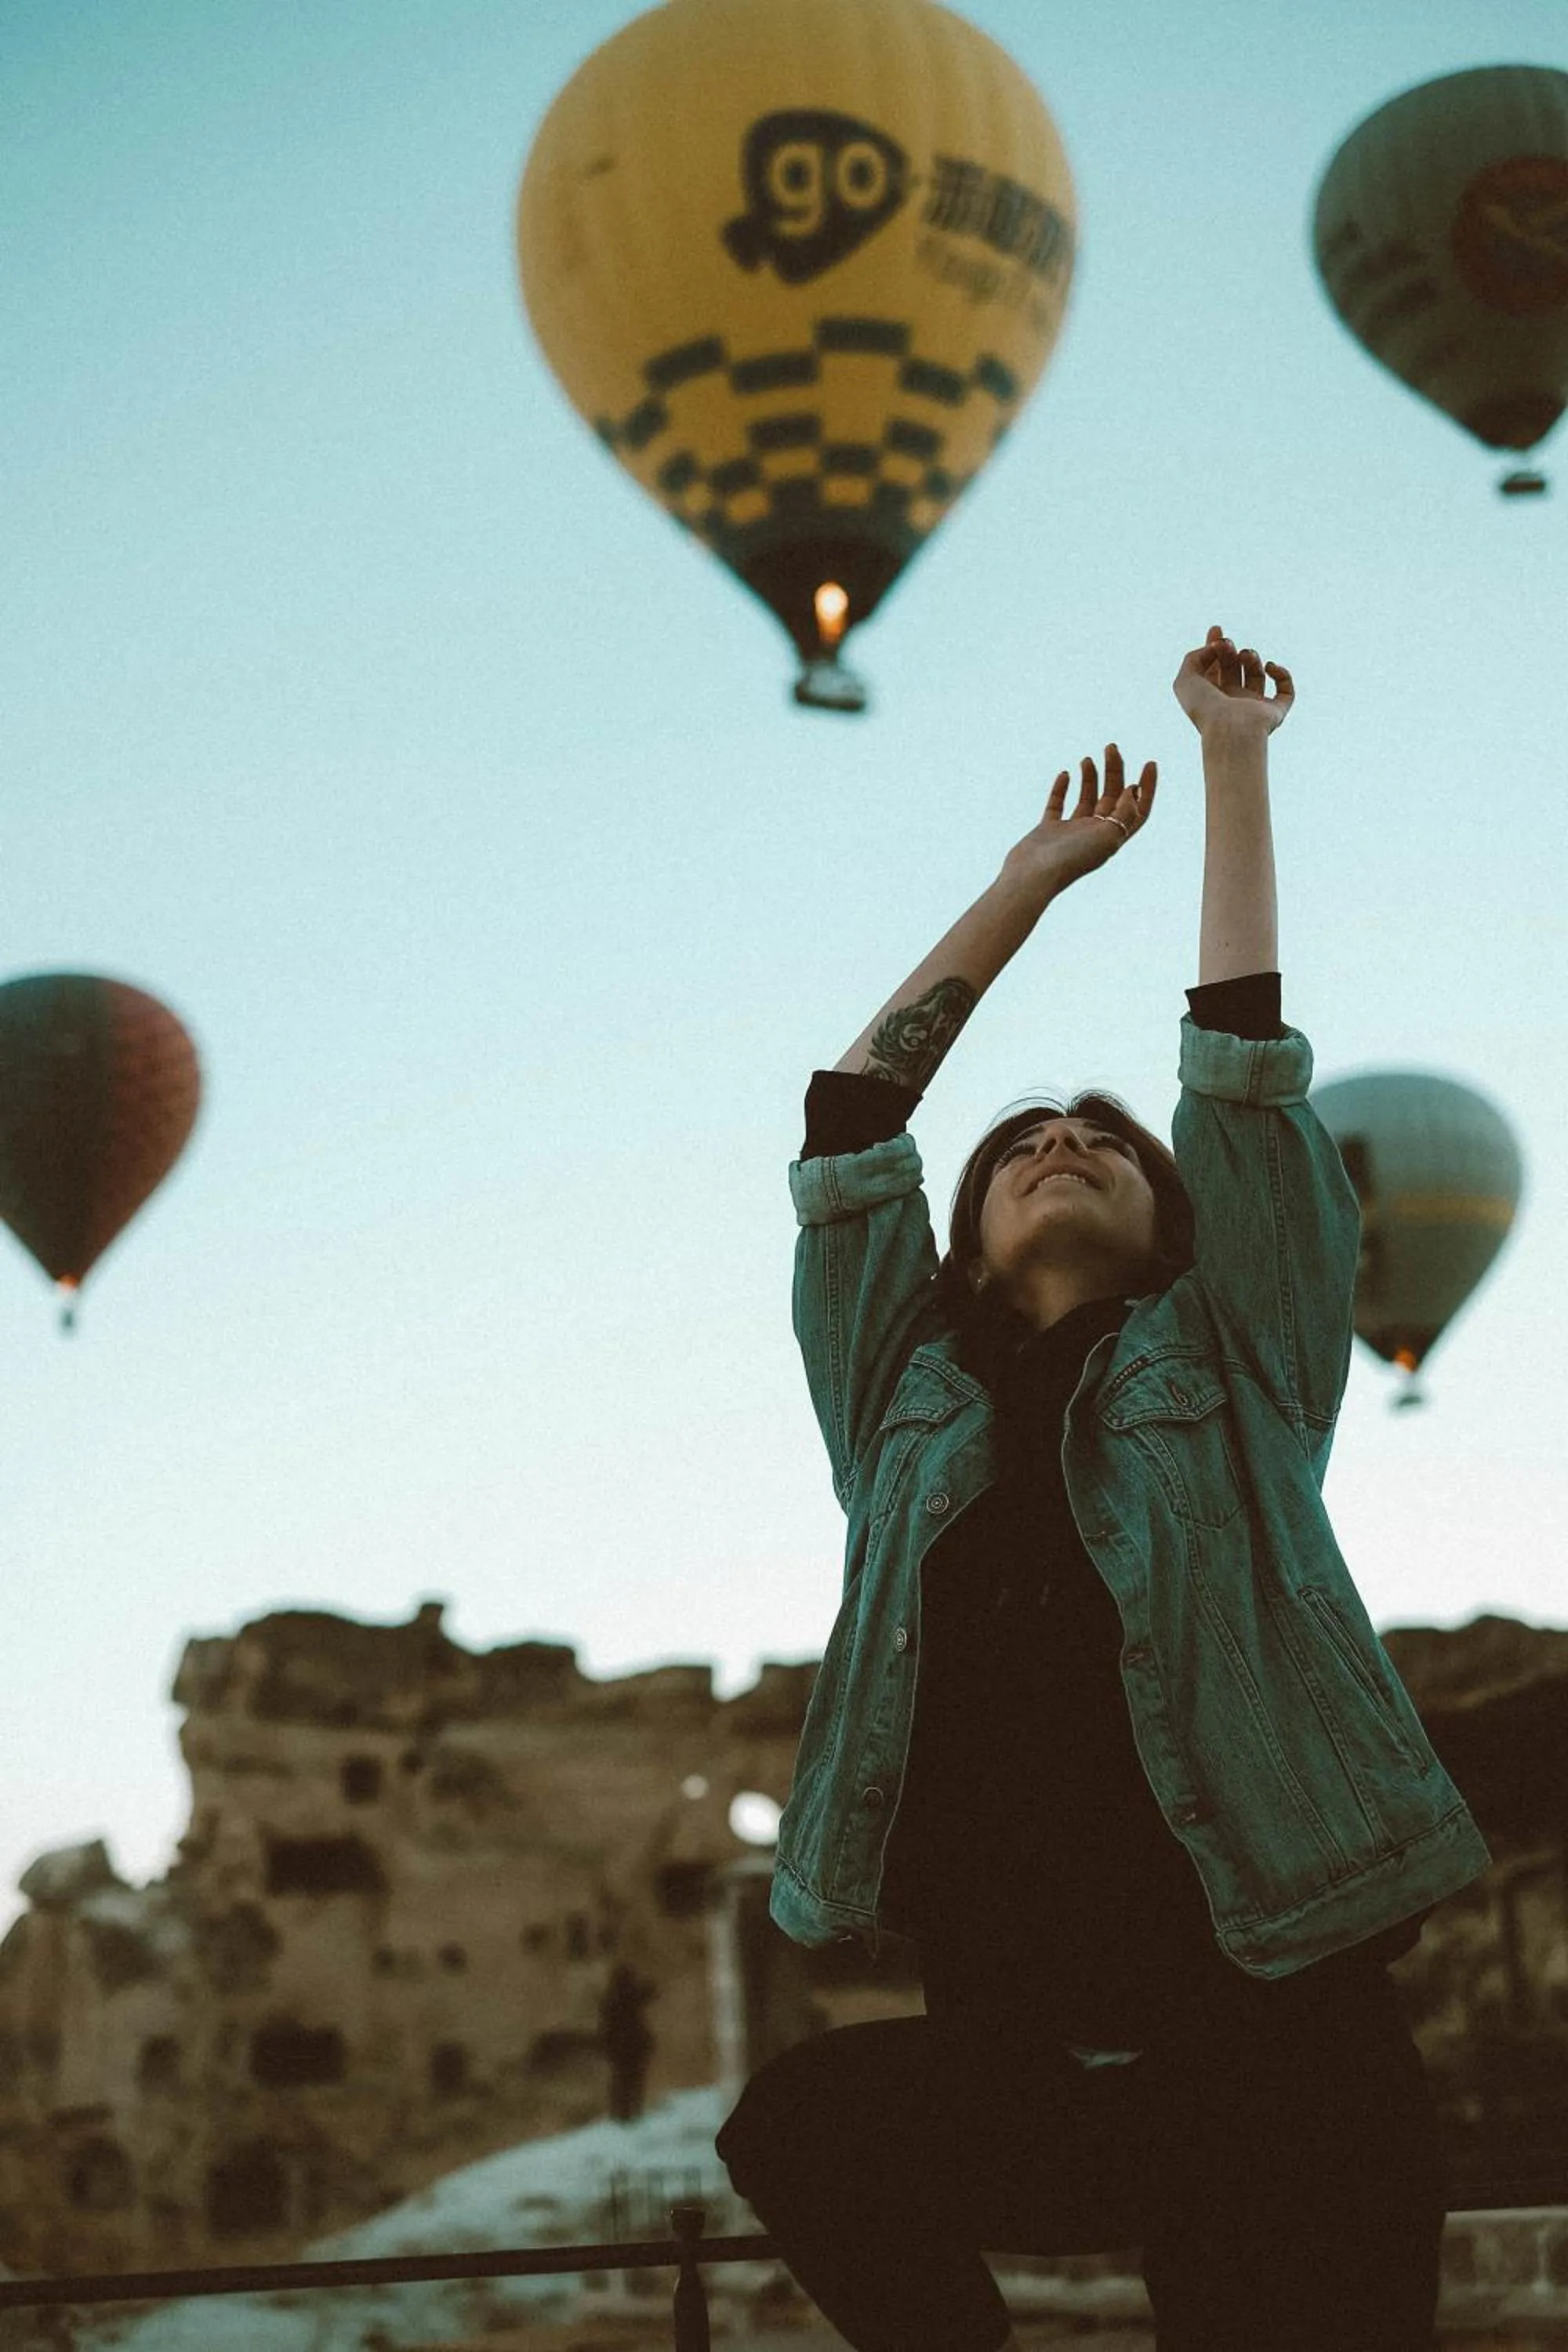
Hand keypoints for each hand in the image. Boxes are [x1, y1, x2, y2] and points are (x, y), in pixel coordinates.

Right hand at [1000, 743, 1156, 895]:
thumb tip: (1134, 789)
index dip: (1147, 787)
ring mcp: (1071, 832)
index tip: (1149, 762)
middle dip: (1114, 771)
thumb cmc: (1071, 860)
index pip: (1137, 809)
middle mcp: (1094, 834)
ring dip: (1091, 777)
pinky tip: (1065, 774)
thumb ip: (1124, 812)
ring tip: (1088, 758)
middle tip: (1111, 747)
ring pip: (1086, 798)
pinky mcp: (1049, 830)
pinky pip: (1057, 805)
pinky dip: (1062, 788)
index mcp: (1113, 838)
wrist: (1032, 877)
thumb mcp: (1108, 836)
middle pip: (1112, 797)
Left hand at [1173, 624, 1293, 738]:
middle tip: (1226, 645)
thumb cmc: (1205, 707)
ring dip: (1251, 658)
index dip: (1215, 646)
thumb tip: (1215, 648)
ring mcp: (1254, 707)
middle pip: (1233, 667)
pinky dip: (1282, 674)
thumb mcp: (1185, 678)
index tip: (1216, 630)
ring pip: (1256, 675)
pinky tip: (1269, 667)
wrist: (1229, 729)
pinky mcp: (1275, 712)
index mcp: (1211, 696)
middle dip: (1229, 650)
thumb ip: (1194, 657)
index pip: (1214, 667)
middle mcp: (1232, 701)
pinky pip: (1286, 691)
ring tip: (1244, 656)